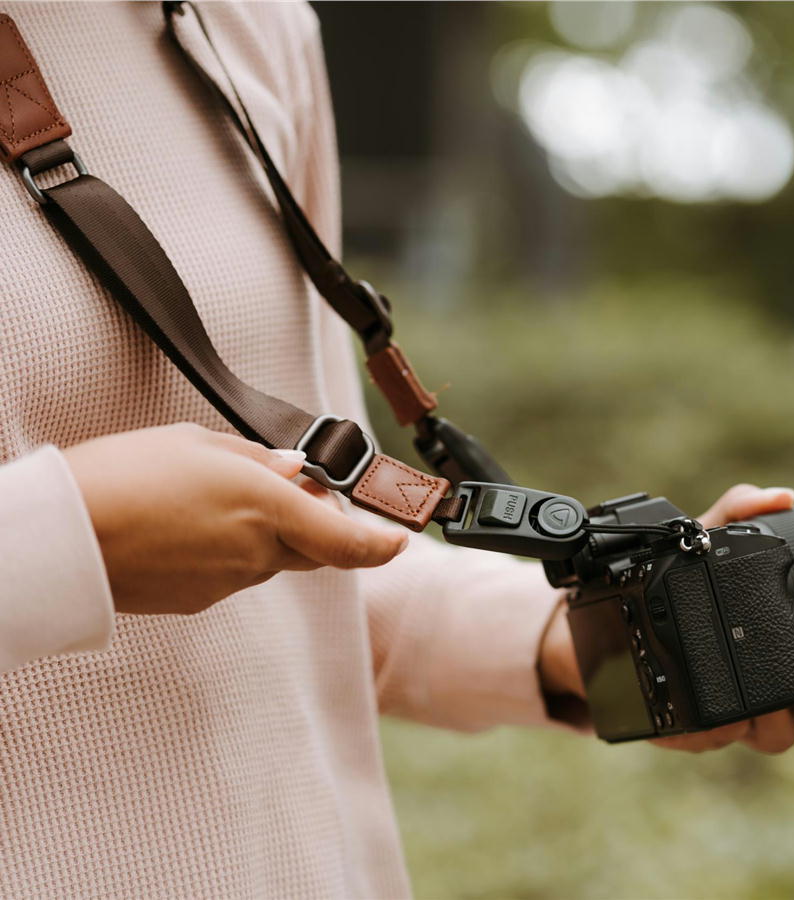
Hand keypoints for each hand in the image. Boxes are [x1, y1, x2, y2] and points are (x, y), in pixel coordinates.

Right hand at [63, 423, 406, 614]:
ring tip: (209, 500)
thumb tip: (294, 473)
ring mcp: (228, 583)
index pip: (345, 538)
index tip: (400, 539)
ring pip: (271, 560)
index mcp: (265, 505)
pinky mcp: (199, 601)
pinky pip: (234, 574)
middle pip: (312, 548)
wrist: (61, 536)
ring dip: (264, 534)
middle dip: (316, 524)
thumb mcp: (198, 445)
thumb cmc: (124, 475)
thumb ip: (258, 461)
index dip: (380, 543)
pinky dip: (228, 552)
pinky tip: (186, 528)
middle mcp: (256, 551)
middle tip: (292, 491)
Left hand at [537, 483, 793, 751]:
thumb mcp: (702, 542)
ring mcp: (732, 711)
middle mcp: (767, 687)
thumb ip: (737, 513)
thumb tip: (779, 496)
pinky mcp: (690, 725)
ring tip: (769, 700)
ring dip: (778, 721)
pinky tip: (714, 717)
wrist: (617, 617)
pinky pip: (710, 740)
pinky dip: (714, 732)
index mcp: (781, 652)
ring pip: (775, 737)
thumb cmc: (675, 584)